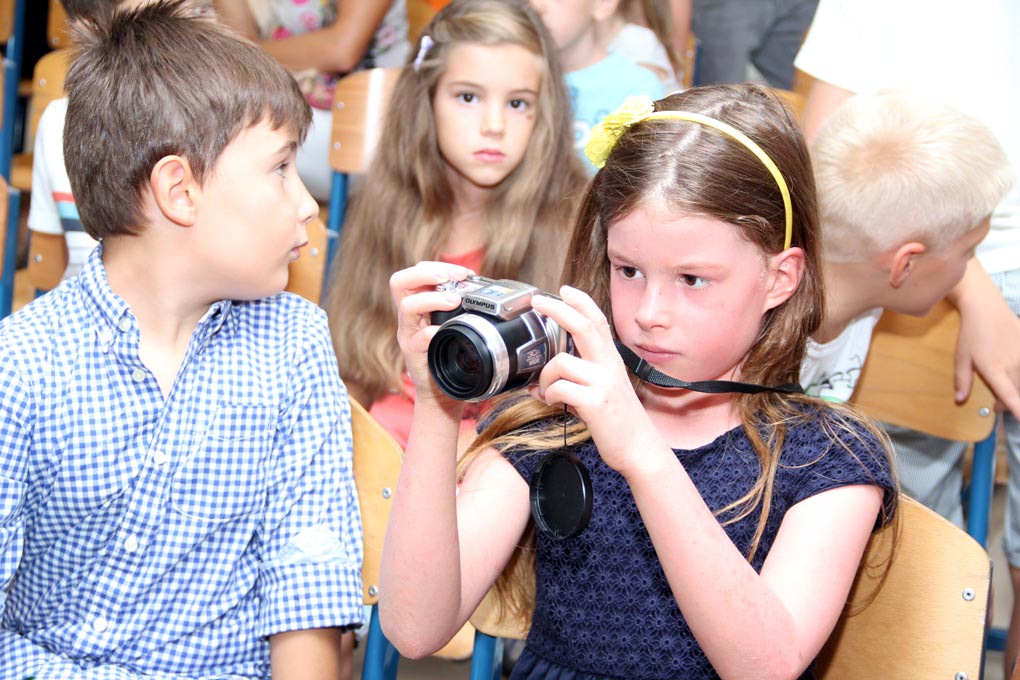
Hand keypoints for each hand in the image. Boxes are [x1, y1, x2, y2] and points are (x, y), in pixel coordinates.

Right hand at [389, 262, 472, 403]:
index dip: (438, 266)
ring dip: (433, 299)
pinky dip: (432, 332)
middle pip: (399, 282)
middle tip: (450, 279)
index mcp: (418, 304)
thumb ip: (462, 306)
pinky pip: (418, 339)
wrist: (441, 391)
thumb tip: (485, 288)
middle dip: (427, 273)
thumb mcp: (455, 324)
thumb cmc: (450, 354)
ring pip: (407, 306)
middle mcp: (408, 317)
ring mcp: (407, 334)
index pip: (416, 272)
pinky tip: (445, 331)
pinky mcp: (413, 354)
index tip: (464, 273)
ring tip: (455, 301)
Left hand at [528, 286, 664, 474]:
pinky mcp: (595, 402)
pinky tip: (555, 404)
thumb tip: (545, 376)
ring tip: (547, 392)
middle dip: (558, 310)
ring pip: (560, 363)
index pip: (597, 321)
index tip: (564, 290)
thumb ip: (581, 375)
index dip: (581, 302)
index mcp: (610, 360)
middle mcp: (609, 366)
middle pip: (583, 326)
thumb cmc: (616, 420)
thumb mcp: (603, 389)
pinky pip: (558, 389)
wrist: (638, 448)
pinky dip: (549, 396)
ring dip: (545, 378)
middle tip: (538, 302)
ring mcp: (603, 383)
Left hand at [954, 294, 1019, 418]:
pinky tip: (1012, 373)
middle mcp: (1013, 363)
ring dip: (1016, 389)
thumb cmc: (971, 334)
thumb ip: (962, 380)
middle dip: (1007, 403)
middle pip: (1017, 390)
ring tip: (1005, 391)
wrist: (987, 309)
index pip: (1008, 393)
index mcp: (993, 368)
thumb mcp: (961, 358)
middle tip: (997, 406)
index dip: (1016, 408)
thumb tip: (959, 400)